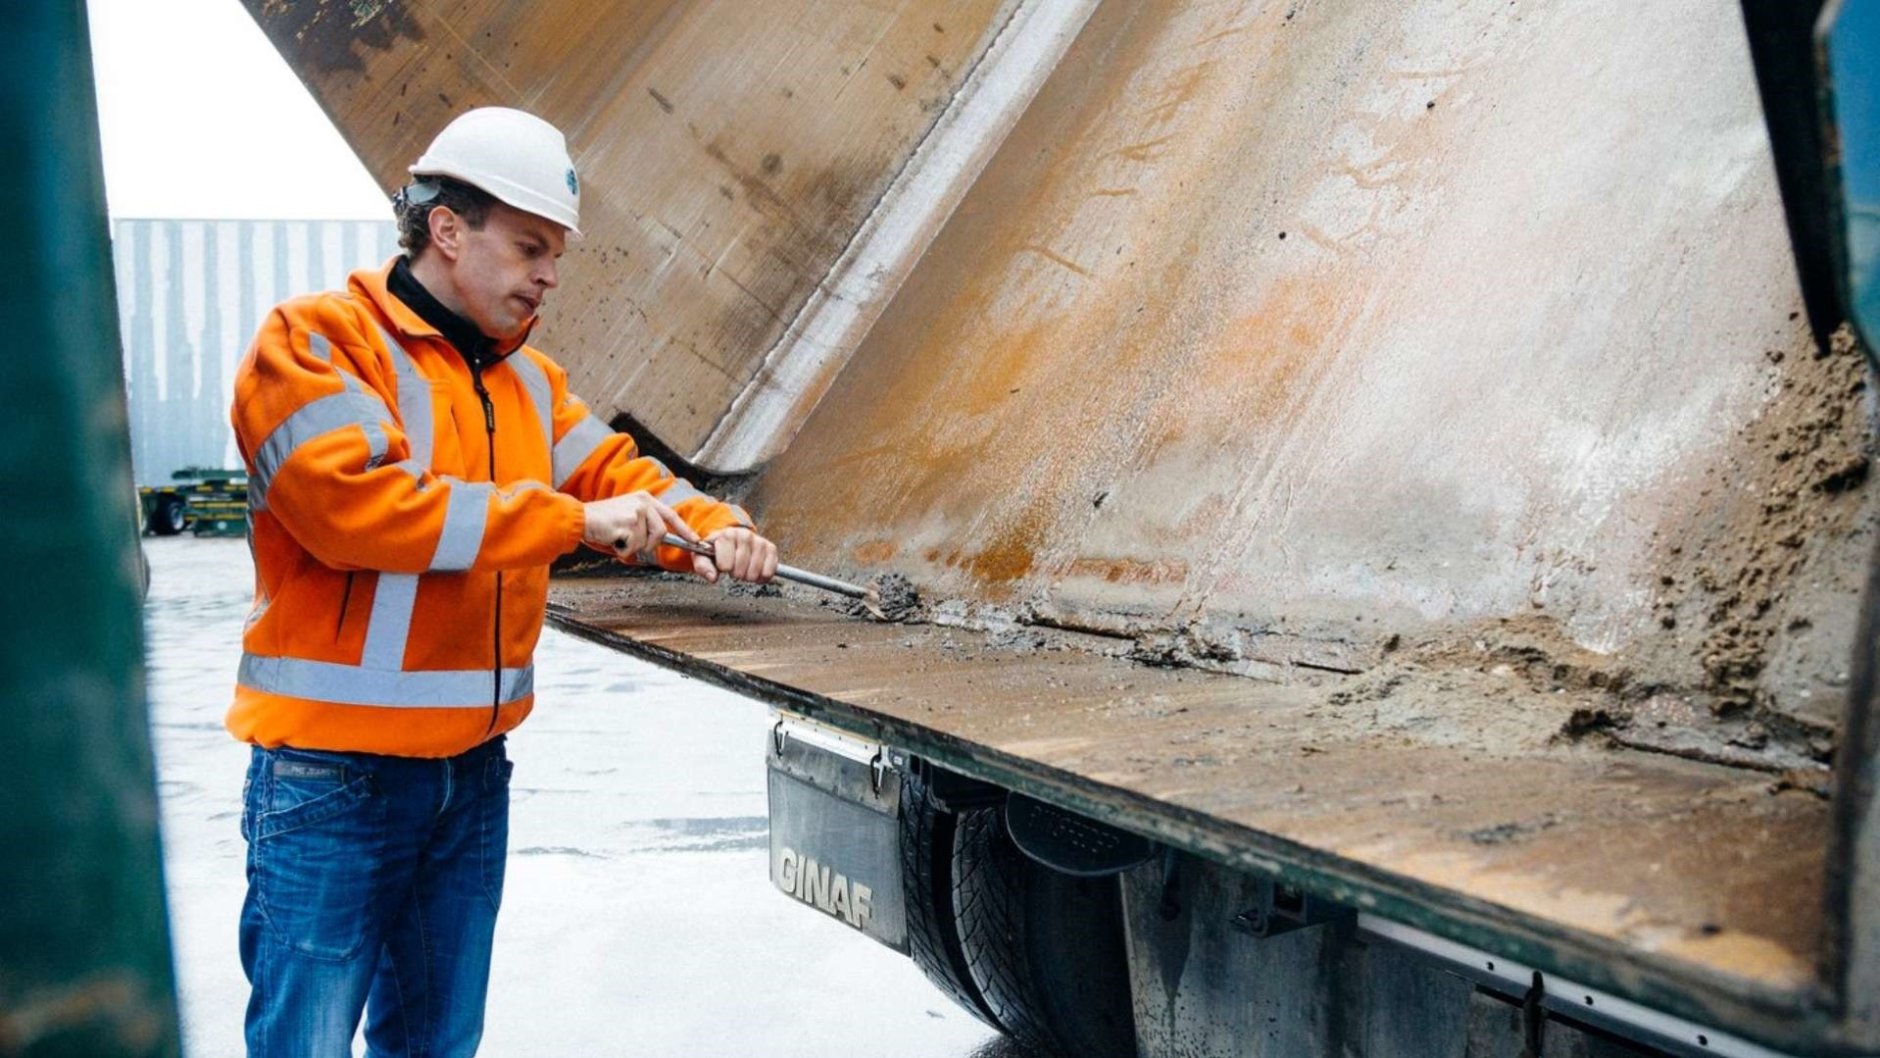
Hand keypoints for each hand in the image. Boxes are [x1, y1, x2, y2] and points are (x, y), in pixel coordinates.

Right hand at [582, 491, 696, 559]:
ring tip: (619, 537)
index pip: (671, 516)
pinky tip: (613, 539)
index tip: (695, 540)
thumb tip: (660, 540)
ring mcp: (636, 512)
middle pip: (661, 534)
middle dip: (648, 544)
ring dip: (632, 547)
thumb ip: (646, 522)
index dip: (685, 530)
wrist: (581, 518)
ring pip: (646, 543)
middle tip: (630, 542)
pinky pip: (634, 547)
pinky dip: (623, 549)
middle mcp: (643, 503)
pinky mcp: (628, 523)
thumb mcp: (628, 514)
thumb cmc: (603, 521)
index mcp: (645, 499)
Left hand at [694, 527, 777, 584]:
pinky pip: (769, 570)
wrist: (732, 540)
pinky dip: (763, 577)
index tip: (723, 566)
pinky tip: (756, 572)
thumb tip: (712, 577)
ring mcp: (759, 541)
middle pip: (741, 569)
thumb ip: (702, 566)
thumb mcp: (703, 556)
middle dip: (736, 574)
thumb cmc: (717, 550)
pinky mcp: (771, 548)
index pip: (726, 564)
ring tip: (744, 570)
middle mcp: (745, 535)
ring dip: (749, 576)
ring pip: (755, 571)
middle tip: (734, 569)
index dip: (724, 568)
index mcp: (727, 535)